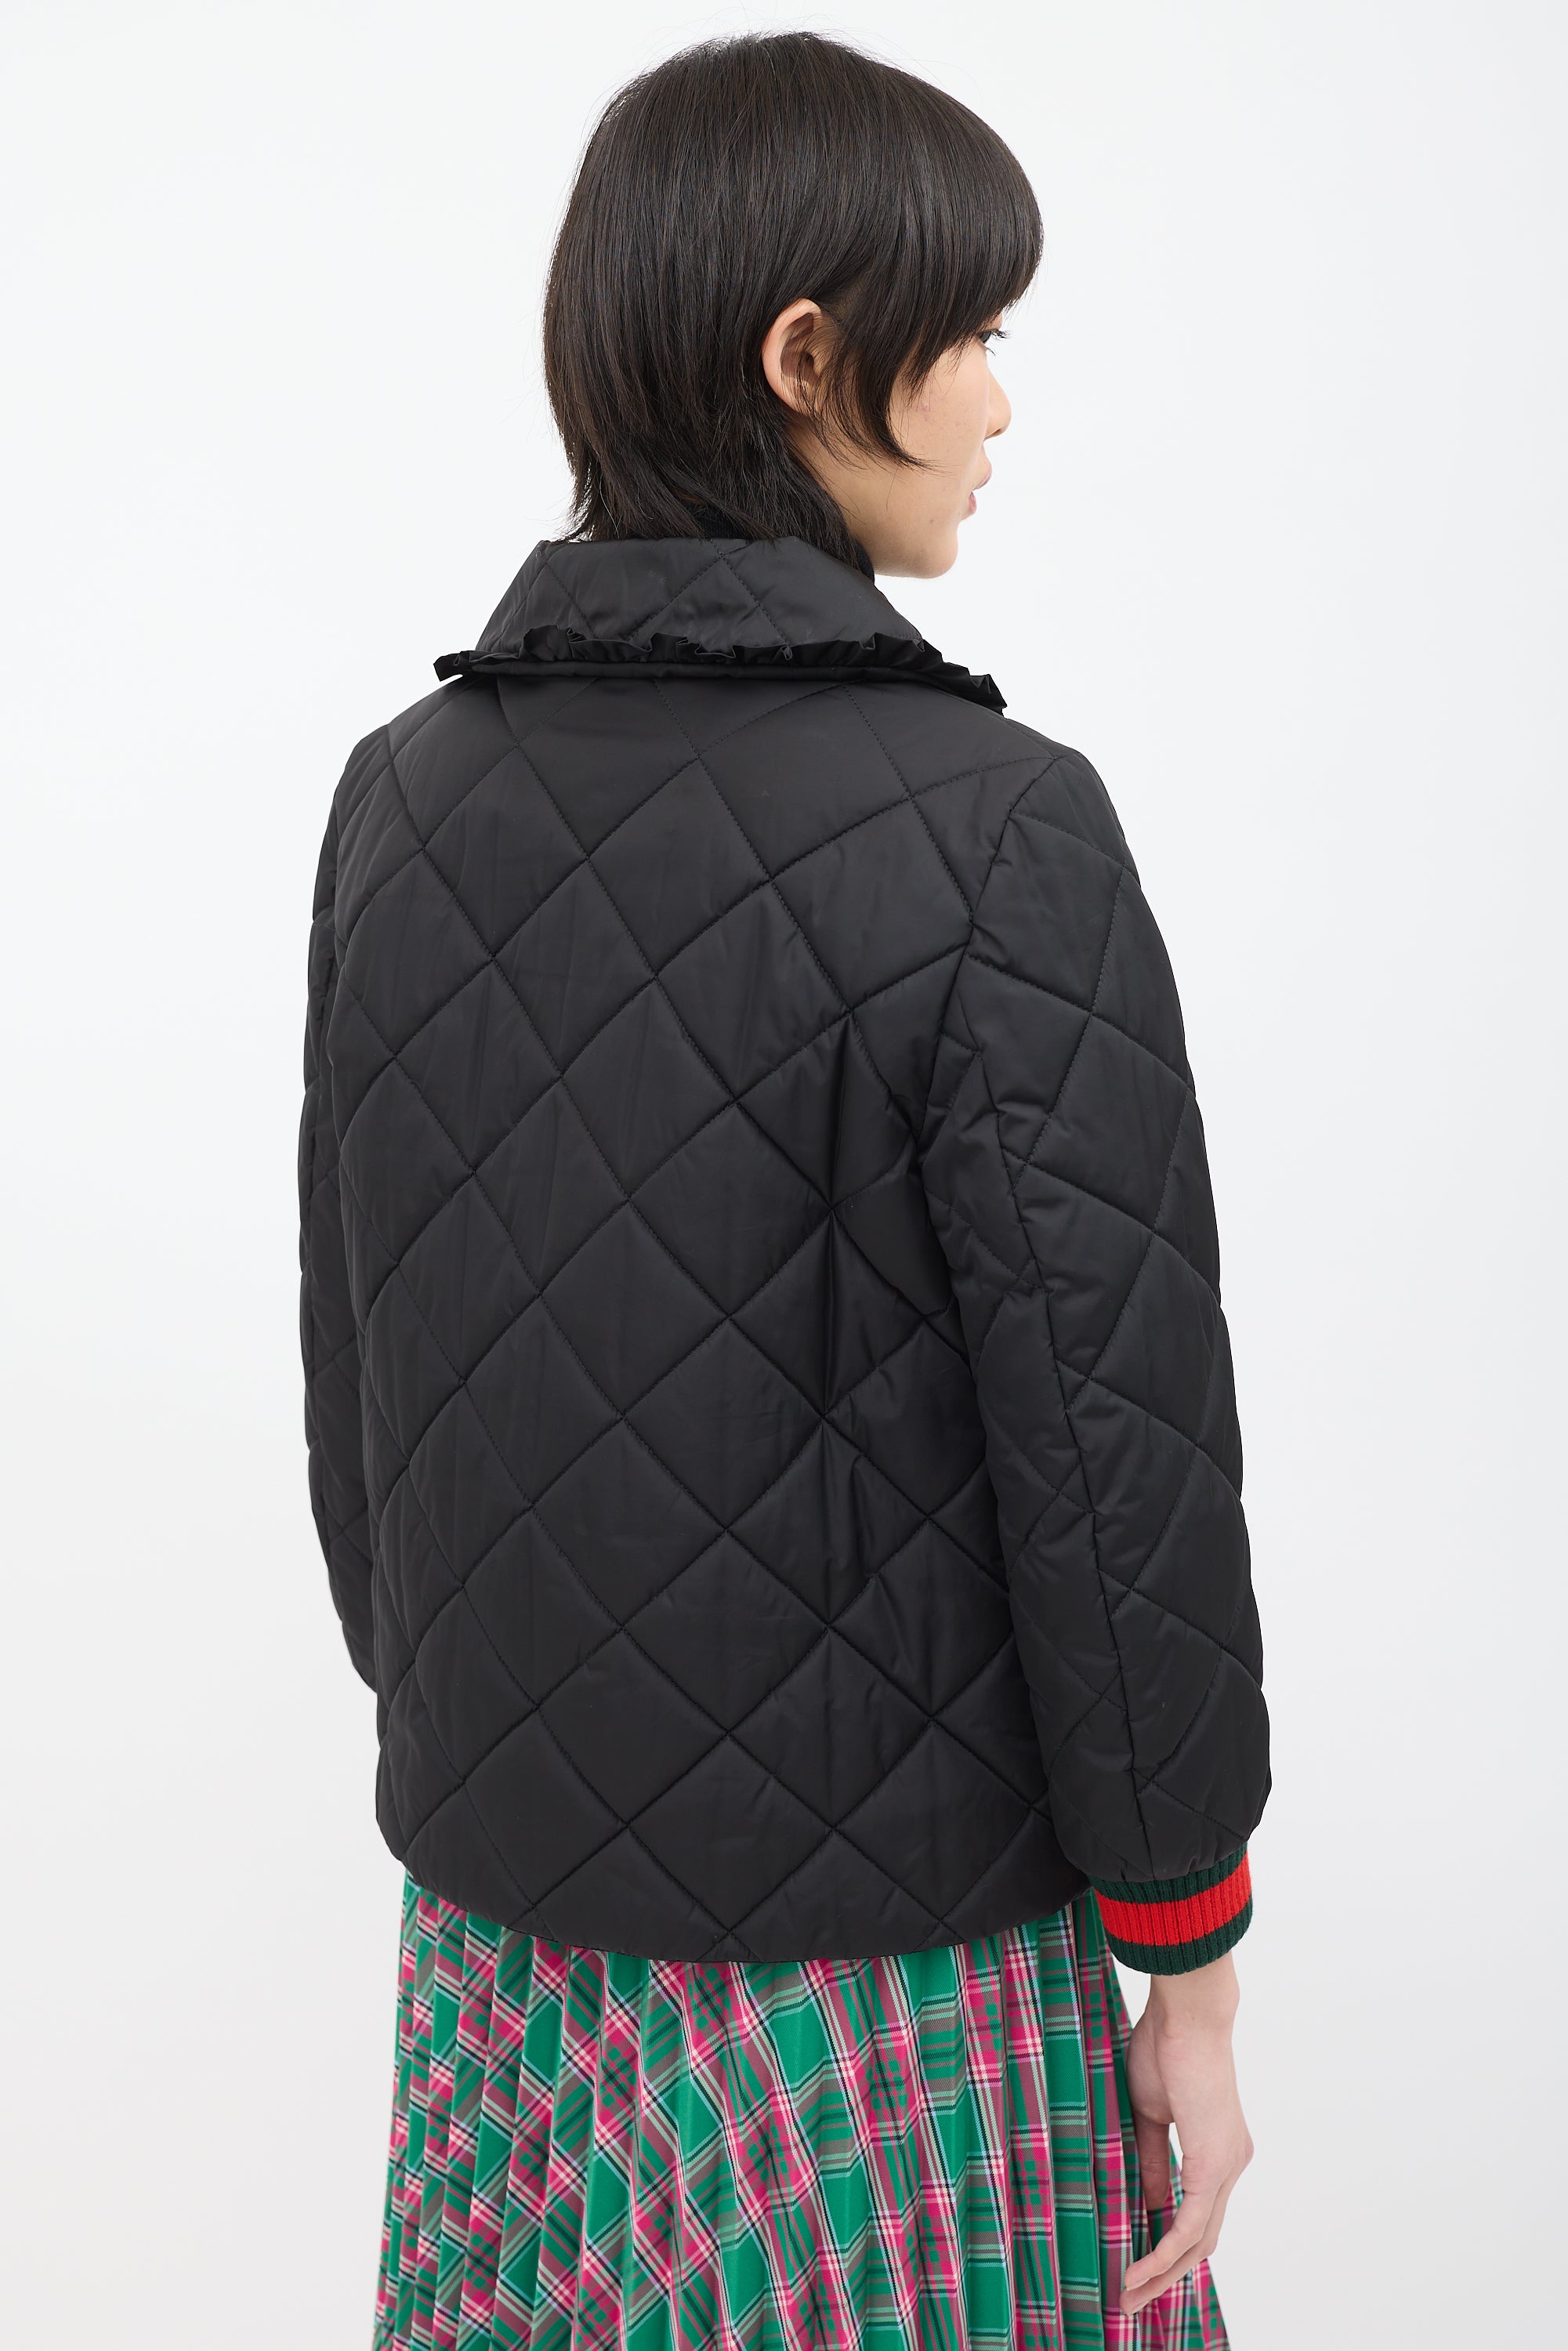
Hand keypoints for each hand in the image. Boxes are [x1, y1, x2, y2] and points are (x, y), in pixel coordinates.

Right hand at [1119, 1951, 1252, 2316]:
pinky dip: (1163, 2251)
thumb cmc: (1164, 2046)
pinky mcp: (1214, 2165)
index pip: (1200, 2214)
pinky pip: (1189, 2225)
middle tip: (1131, 2298)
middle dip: (1166, 2275)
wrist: (1186, 2012)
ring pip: (1199, 2241)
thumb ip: (1154, 2162)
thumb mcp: (1150, 2114)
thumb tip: (1151, 2207)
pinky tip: (1138, 2271)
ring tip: (1128, 2295)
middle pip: (1204, 2240)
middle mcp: (1232, 2163)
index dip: (1170, 2245)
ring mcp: (1228, 2166)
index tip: (1137, 2267)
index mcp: (1219, 2149)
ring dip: (1162, 2273)